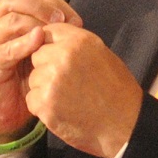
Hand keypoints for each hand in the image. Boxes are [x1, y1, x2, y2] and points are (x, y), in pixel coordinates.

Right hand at [0, 0, 77, 142]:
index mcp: (14, 18)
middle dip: (40, 7)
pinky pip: (5, 49)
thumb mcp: (45, 52)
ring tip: (51, 33)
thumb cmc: (31, 78)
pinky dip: (23, 43)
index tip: (75, 20)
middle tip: (61, 21)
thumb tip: (77, 23)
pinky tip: (39, 43)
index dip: (56, 2)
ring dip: (33, 23)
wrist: (10, 112)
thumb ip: (55, 36)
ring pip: (8, 20)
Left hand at [25, 22, 146, 157]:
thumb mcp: (101, 55)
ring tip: (68, 99)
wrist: (125, 125)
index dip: (49, 47)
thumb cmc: (117, 91)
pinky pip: (32, 99)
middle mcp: (64, 56)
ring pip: (33, 79)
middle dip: (46, 68)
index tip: (56, 59)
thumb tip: (50, 38)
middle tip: (67, 84)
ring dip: (44, 89)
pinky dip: (43, 108)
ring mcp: (53, 79)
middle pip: (37, 56)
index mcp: (80, 41)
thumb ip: (75, 45)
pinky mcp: (45, 102)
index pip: (48, 32)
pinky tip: (63, 110)